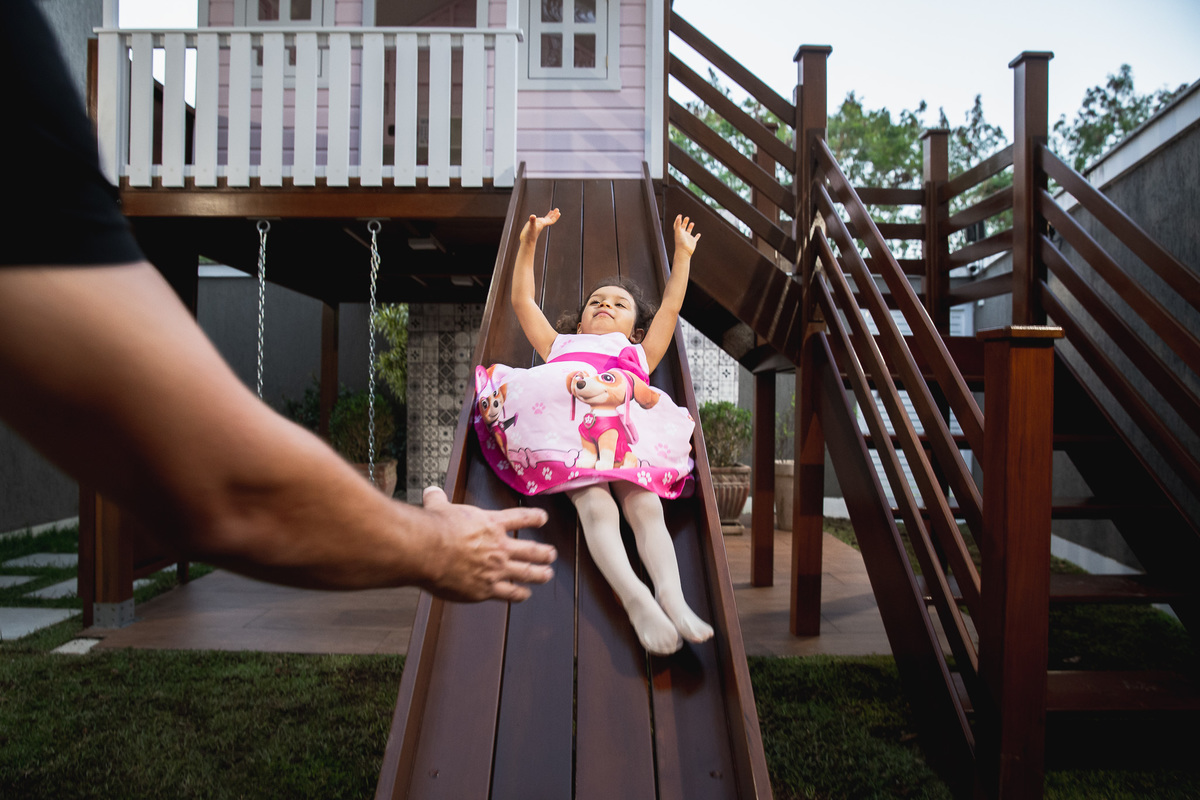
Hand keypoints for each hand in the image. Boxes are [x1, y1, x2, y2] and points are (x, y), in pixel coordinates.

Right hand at [419, 486, 556, 602]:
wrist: (429, 550)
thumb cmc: (436, 528)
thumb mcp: (439, 507)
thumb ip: (438, 499)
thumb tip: (432, 492)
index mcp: (491, 524)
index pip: (520, 518)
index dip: (534, 518)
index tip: (543, 518)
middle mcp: (499, 546)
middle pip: (531, 550)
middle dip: (544, 553)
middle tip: (551, 554)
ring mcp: (496, 569)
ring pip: (527, 573)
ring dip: (540, 574)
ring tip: (547, 574)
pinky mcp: (486, 588)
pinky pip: (510, 593)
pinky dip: (519, 594)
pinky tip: (524, 595)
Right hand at [520, 208, 560, 245]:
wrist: (527, 241)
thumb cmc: (529, 235)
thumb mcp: (531, 226)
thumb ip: (532, 221)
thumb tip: (532, 216)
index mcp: (542, 224)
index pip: (551, 220)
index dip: (555, 217)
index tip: (559, 213)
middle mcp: (541, 224)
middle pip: (550, 219)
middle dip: (554, 215)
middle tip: (557, 209)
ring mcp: (538, 225)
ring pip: (545, 220)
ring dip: (549, 216)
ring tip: (552, 211)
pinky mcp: (534, 226)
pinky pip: (540, 221)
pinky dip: (542, 218)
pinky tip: (542, 217)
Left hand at [673, 214, 700, 256]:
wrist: (684, 251)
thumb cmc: (680, 241)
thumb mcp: (678, 231)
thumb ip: (678, 223)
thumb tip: (679, 216)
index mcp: (678, 232)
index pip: (677, 225)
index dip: (678, 220)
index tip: (680, 215)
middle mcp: (683, 234)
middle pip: (683, 227)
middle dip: (685, 222)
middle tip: (687, 218)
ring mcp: (688, 238)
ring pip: (689, 231)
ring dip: (690, 227)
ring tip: (692, 223)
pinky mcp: (693, 241)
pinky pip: (695, 238)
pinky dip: (697, 236)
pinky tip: (699, 234)